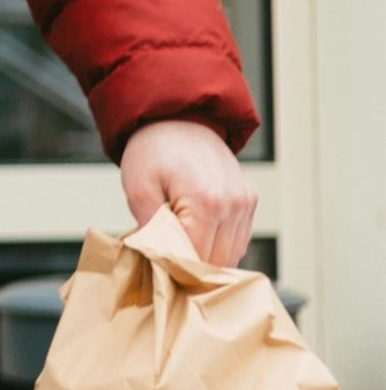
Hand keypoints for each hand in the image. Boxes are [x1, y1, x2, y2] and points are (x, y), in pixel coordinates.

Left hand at [119, 117, 255, 268]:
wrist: (177, 116)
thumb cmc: (153, 151)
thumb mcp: (139, 189)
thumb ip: (151, 231)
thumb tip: (159, 264)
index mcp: (207, 202)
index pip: (196, 260)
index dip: (175, 271)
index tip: (157, 273)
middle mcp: (234, 204)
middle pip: (216, 262)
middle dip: (191, 268)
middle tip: (165, 263)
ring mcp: (246, 202)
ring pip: (232, 256)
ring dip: (207, 258)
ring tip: (179, 245)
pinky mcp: (250, 200)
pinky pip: (238, 240)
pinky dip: (219, 245)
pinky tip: (197, 235)